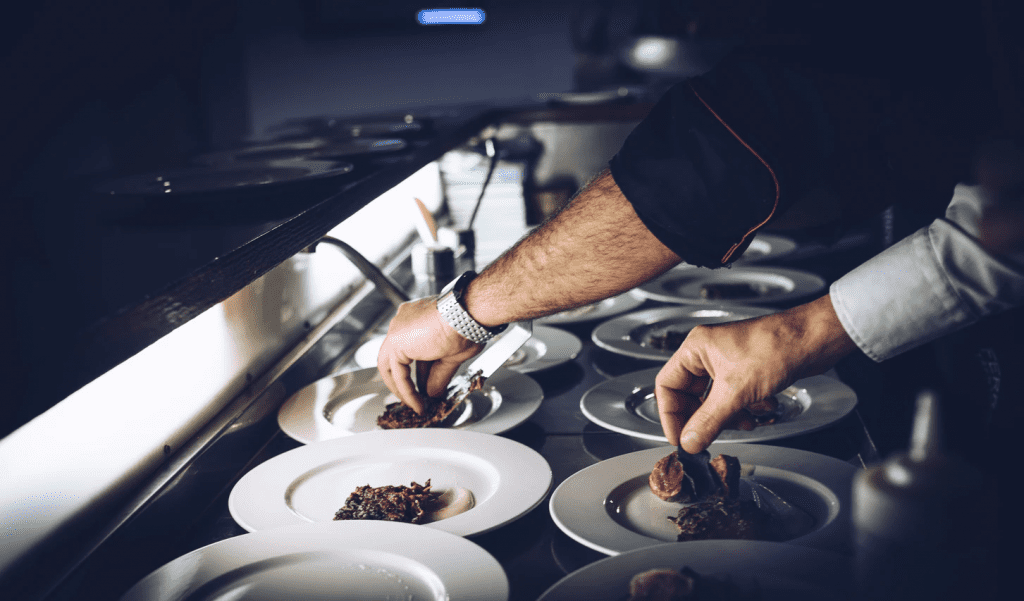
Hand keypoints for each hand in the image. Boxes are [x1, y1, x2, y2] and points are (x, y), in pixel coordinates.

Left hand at [377, 297, 482, 413]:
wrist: (466, 315)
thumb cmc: (467, 324)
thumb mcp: (452, 355)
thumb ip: (438, 374)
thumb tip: (433, 392)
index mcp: (417, 318)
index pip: (412, 349)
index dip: (420, 371)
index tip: (426, 386)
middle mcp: (403, 321)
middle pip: (397, 357)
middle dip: (406, 381)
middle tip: (415, 398)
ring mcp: (397, 330)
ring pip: (392, 366)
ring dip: (403, 389)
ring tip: (416, 405)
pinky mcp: (395, 342)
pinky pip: (397, 373)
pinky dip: (406, 391)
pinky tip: (417, 402)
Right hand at [656, 294, 857, 452]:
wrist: (814, 339)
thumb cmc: (777, 346)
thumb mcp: (736, 392)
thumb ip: (709, 421)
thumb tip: (689, 442)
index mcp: (695, 349)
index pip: (666, 385)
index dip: (670, 415)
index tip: (679, 438)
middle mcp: (708, 353)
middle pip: (691, 395)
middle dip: (704, 418)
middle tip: (708, 438)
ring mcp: (728, 362)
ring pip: (714, 400)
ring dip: (728, 416)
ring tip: (744, 422)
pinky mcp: (747, 371)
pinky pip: (734, 398)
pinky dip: (745, 409)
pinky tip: (761, 410)